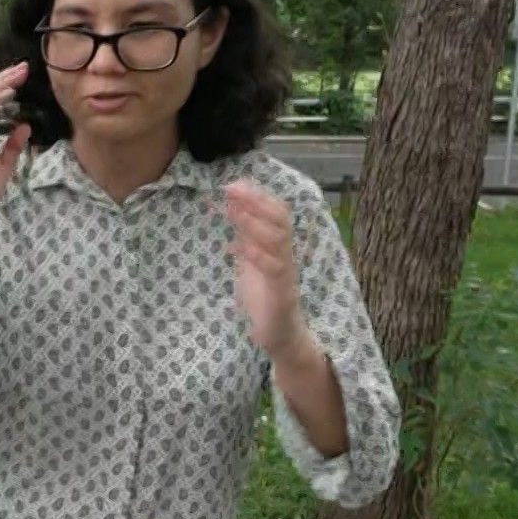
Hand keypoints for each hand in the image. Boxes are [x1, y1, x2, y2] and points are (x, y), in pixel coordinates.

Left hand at [222, 180, 309, 357]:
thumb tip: (233, 208)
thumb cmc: (264, 296)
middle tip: (232, 188)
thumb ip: (245, 237)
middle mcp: (285, 254)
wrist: (279, 335)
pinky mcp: (282, 293)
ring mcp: (286, 272)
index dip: (257, 196)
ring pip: (279, 240)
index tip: (234, 183)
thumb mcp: (251, 260)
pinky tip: (240, 247)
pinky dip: (257, 256)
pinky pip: (275, 270)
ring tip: (235, 210)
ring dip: (256, 223)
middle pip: (280, 219)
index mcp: (277, 246)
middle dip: (256, 201)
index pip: (275, 212)